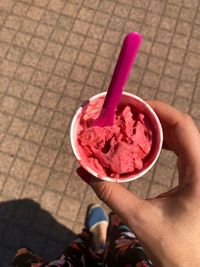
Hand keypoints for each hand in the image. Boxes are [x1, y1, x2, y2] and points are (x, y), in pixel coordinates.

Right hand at [77, 100, 199, 266]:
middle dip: (153, 117)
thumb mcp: (139, 219)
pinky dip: (161, 141)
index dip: (160, 110)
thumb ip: (110, 192)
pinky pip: (180, 149)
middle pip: (181, 128)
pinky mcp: (194, 175)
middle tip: (127, 113)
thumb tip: (84, 171)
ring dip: (157, 128)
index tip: (135, 105)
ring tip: (133, 124)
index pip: (184, 126)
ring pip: (181, 137)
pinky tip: (145, 143)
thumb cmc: (175, 249)